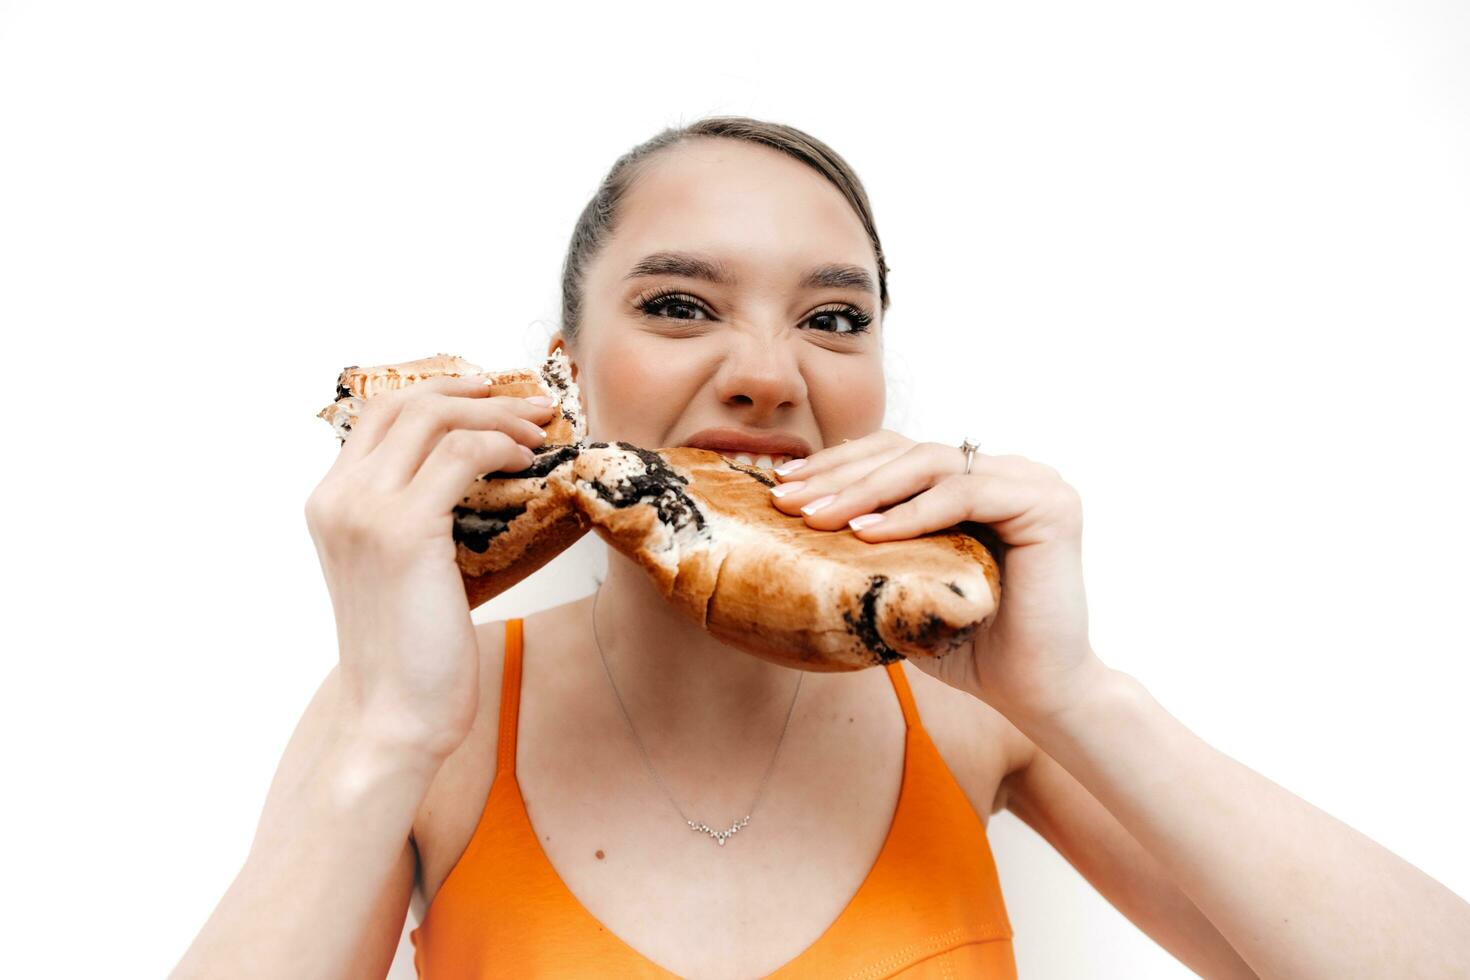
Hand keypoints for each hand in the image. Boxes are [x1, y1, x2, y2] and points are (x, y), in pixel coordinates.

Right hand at [304, 375, 555, 758]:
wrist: (393, 717)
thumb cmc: (410, 651)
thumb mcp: (402, 569)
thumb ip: (417, 517)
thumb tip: (475, 474)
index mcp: (330, 502)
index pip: (379, 414)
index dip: (439, 390)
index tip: (490, 393)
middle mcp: (338, 498)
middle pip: (407, 403)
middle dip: (476, 392)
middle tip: (531, 403)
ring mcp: (365, 511)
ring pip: (436, 419)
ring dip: (498, 416)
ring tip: (540, 431)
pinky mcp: (404, 531)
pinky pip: (462, 455)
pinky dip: (502, 446)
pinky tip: (529, 461)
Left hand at [768, 431, 1109, 725]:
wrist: (1035, 695)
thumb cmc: (970, 648)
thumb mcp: (906, 588)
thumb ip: (872, 552)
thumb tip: (791, 531)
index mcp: (975, 482)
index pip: (897, 453)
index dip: (838, 463)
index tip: (784, 486)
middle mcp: (1007, 472)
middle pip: (908, 451)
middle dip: (840, 473)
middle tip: (787, 500)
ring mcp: (1032, 483)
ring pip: (931, 463)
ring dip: (866, 489)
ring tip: (817, 518)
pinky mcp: (1049, 505)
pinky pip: (966, 493)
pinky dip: (913, 513)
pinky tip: (867, 533)